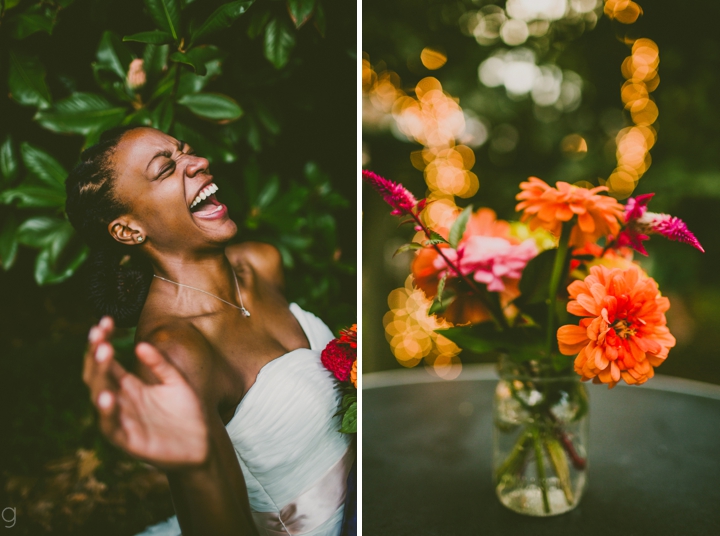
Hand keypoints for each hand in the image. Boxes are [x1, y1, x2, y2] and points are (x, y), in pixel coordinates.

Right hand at [84, 317, 208, 468]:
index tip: (106, 320)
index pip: (108, 361)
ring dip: (99, 376)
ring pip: (100, 397)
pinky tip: (108, 396)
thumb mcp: (176, 381)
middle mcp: (120, 401)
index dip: (103, 341)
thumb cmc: (187, 412)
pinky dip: (107, 412)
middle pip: (98, 375)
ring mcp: (122, 420)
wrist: (202, 444)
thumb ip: (160, 364)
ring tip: (103, 353)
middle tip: (99, 333)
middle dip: (96, 353)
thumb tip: (140, 344)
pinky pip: (110, 426)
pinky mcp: (128, 440)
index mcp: (129, 385)